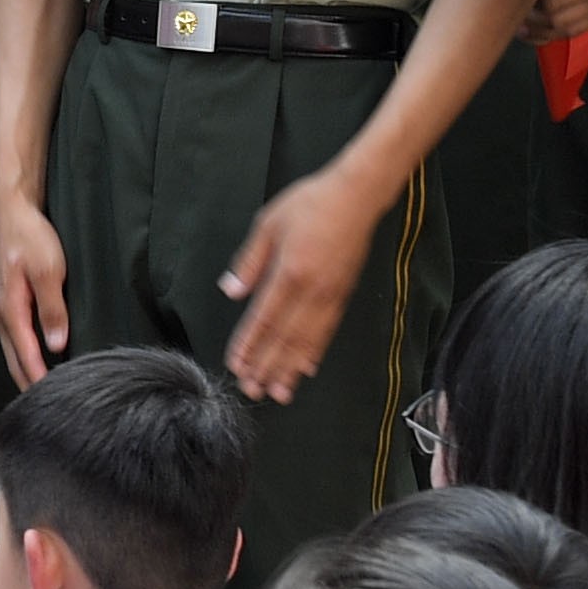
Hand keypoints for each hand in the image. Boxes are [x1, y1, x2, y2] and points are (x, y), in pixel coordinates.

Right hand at [0, 191, 71, 384]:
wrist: (11, 211)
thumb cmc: (30, 236)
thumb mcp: (48, 271)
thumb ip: (52, 309)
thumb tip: (57, 344)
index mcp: (9, 308)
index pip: (25, 355)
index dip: (38, 379)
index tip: (52, 400)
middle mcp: (0, 313)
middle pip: (14, 359)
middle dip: (29, 383)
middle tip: (48, 408)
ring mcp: (0, 308)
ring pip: (12, 350)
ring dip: (26, 370)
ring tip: (44, 390)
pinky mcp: (5, 302)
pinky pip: (13, 337)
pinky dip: (24, 354)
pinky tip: (37, 359)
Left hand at [219, 161, 377, 402]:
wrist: (356, 196)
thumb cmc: (309, 203)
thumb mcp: (268, 223)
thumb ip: (250, 261)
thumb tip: (231, 291)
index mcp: (290, 272)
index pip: (264, 318)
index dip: (249, 345)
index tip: (237, 365)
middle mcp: (312, 291)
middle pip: (285, 337)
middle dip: (267, 366)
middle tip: (252, 390)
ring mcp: (331, 295)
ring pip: (308, 341)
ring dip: (290, 369)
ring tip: (278, 392)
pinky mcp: (344, 295)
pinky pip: (327, 331)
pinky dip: (315, 352)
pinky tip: (307, 368)